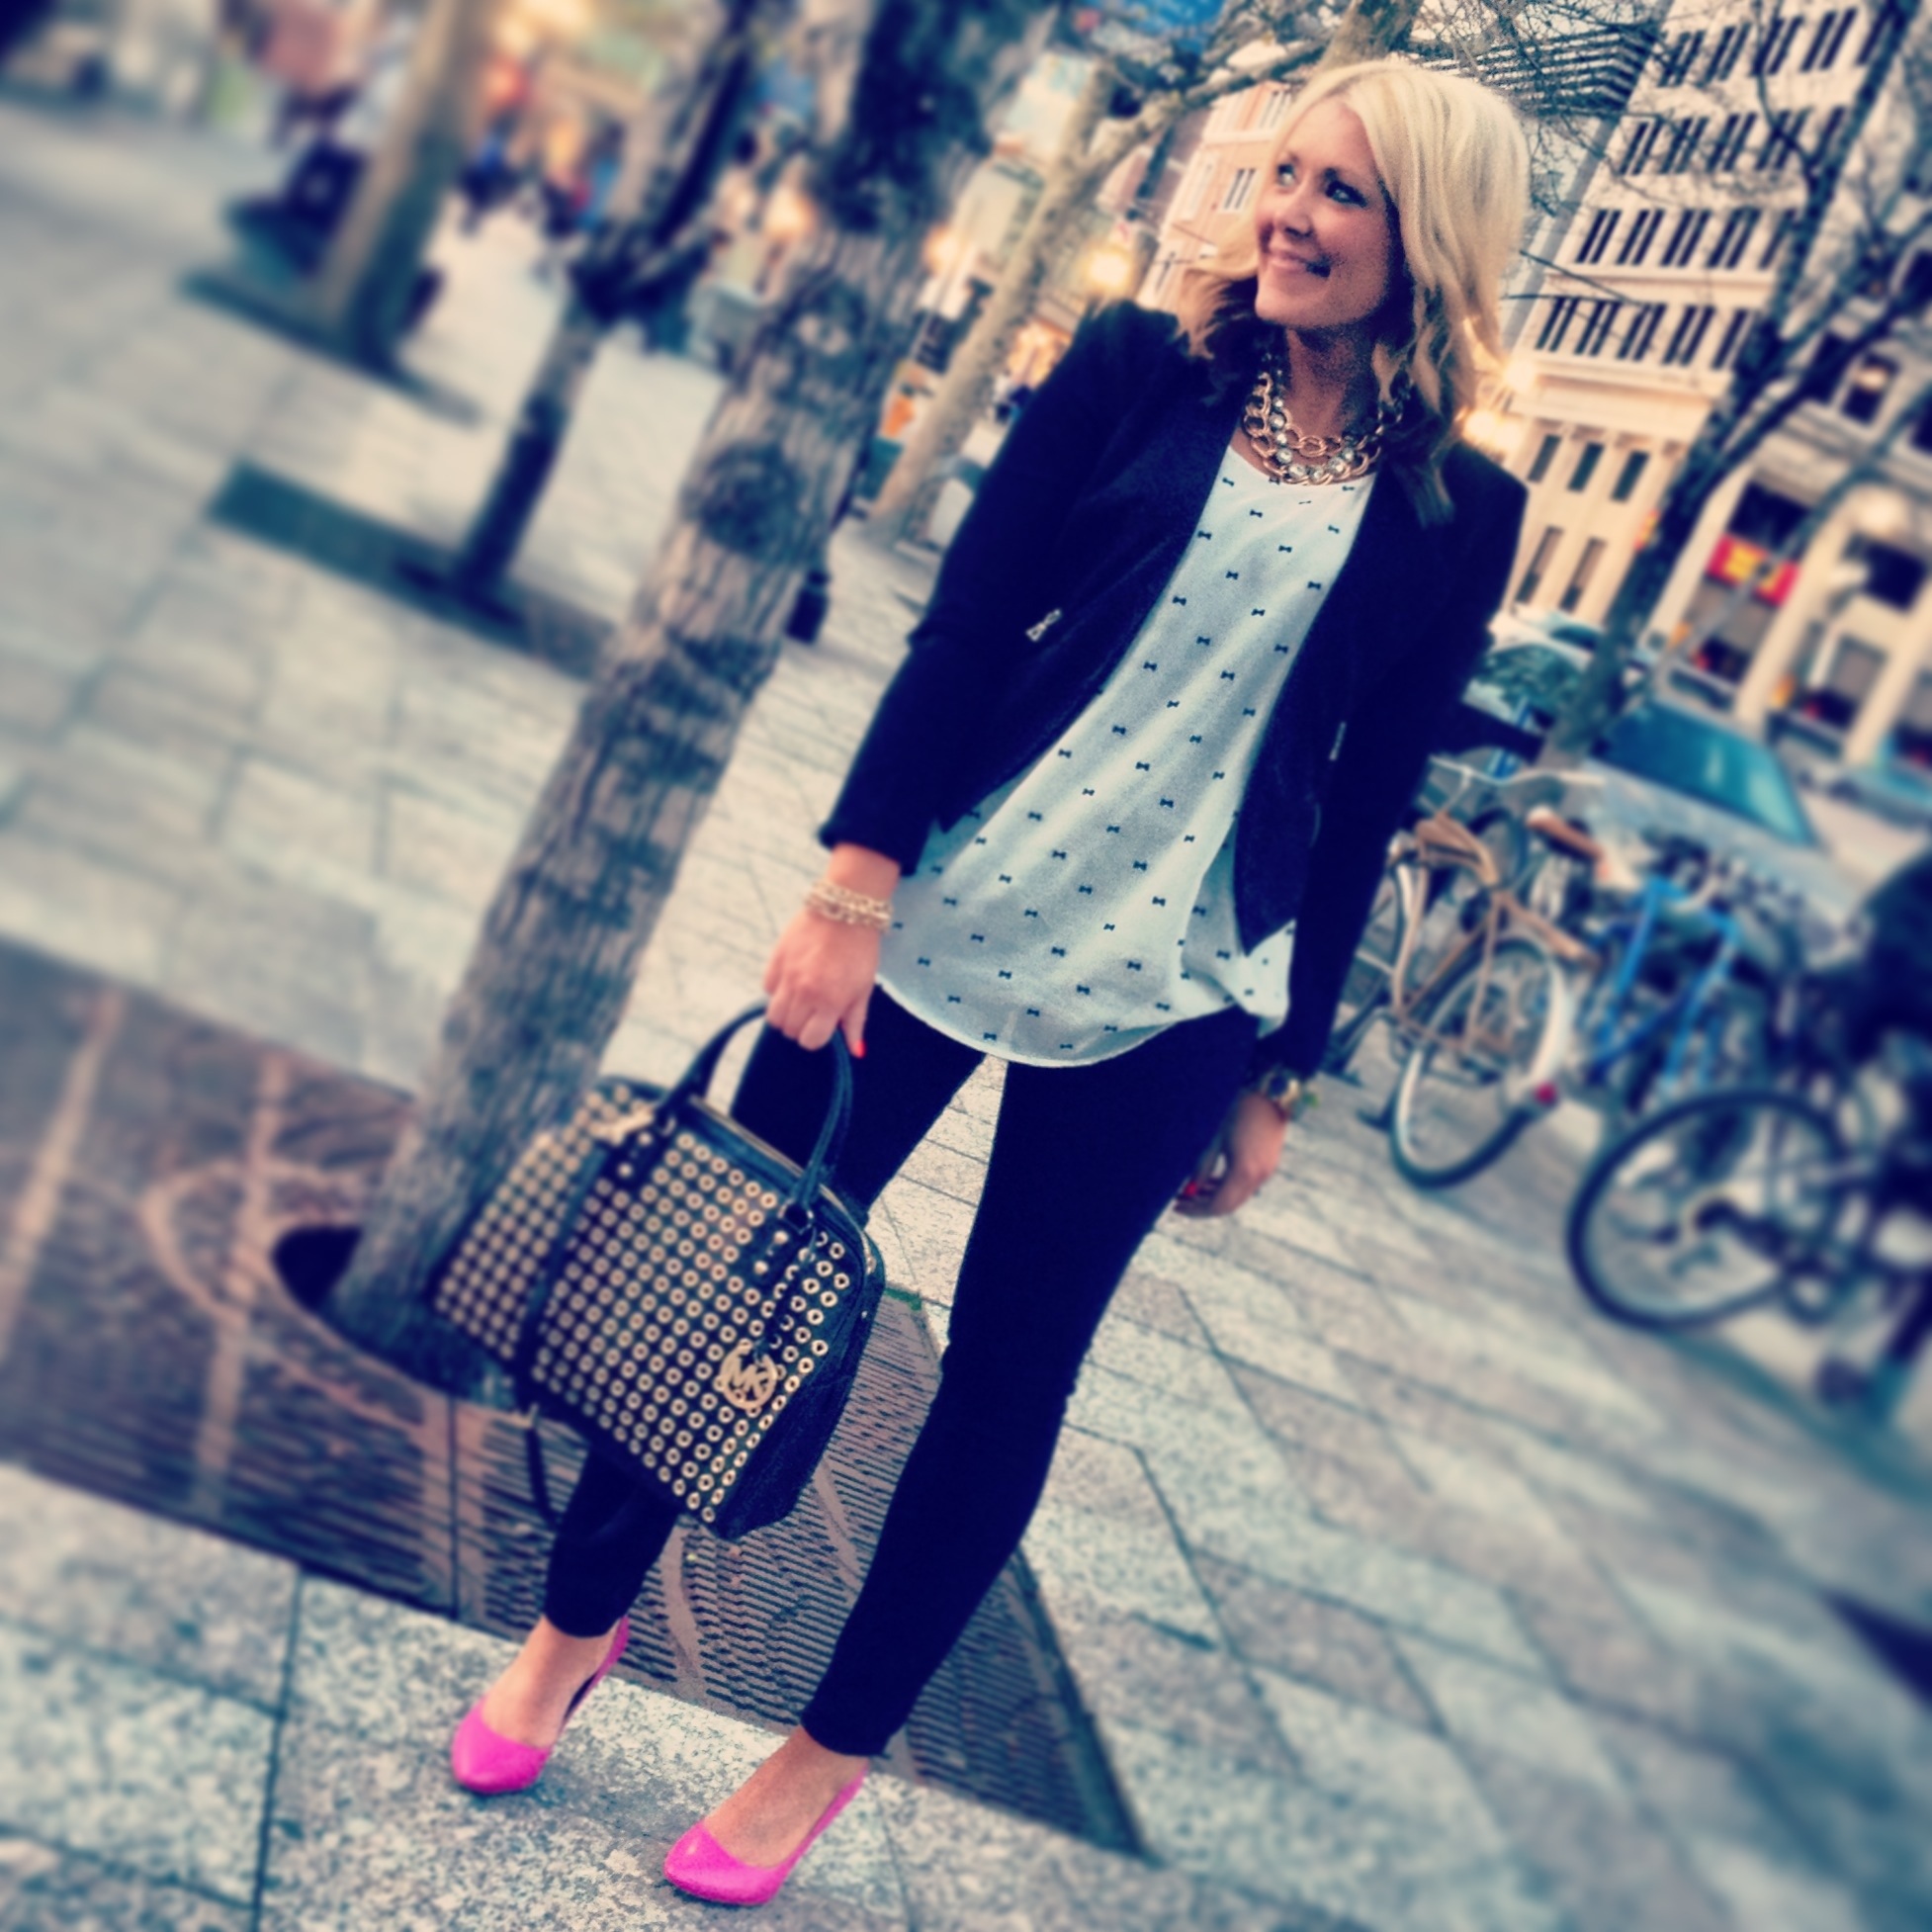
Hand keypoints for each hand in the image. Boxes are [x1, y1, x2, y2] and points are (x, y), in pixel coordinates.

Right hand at [762, 846, 898, 1055]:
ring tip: (800, 1000)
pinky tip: (792, 980)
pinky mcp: (776, 959)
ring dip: (786, 1013)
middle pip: (789, 1030)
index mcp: (830, 1002)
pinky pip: (767, 989)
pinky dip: (776, 991)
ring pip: (774, 1015)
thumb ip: (855, 1021)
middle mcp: (805, 992)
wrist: (845, 909)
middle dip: (801, 1026)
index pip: (810, 1040)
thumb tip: (855, 1051)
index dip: (816, 1037)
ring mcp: (787, 976)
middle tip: (813, 1012)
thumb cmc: (860, 950)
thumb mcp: (864, 988)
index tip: (823, 1026)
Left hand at [1174, 1089, 1290, 1217]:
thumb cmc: (1237, 1111)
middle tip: (1180, 1202)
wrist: (1269, 1094)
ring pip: (1236, 1198)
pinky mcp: (1268, 1166)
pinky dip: (1226, 1189)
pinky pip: (1245, 1187)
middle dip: (1202, 1206)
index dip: (1195, 1209)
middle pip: (1228, 1206)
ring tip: (1191, 1192)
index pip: (1217, 1205)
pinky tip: (1209, 1183)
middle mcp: (1258, 1177)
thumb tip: (1191, 1188)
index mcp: (1244, 1171)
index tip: (1177, 1205)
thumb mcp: (1215, 1138)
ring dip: (1213, 1198)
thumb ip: (1203, 1166)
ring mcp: (1265, 1172)